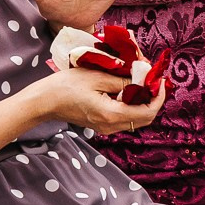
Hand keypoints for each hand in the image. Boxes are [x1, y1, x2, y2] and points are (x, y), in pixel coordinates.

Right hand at [30, 66, 163, 136]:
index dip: (158, 96)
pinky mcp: (102, 124)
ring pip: (136, 118)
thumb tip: (143, 78)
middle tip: (152, 79)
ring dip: (142, 101)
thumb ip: (122, 80)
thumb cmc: (67, 86)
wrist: (45, 101)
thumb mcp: (97, 77)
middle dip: (153, 98)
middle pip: (145, 118)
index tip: (159, 79)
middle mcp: (112, 126)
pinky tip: (127, 88)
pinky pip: (125, 117)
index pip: (147, 112)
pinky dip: (131, 104)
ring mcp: (106, 128)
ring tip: (141, 81)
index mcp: (112, 115)